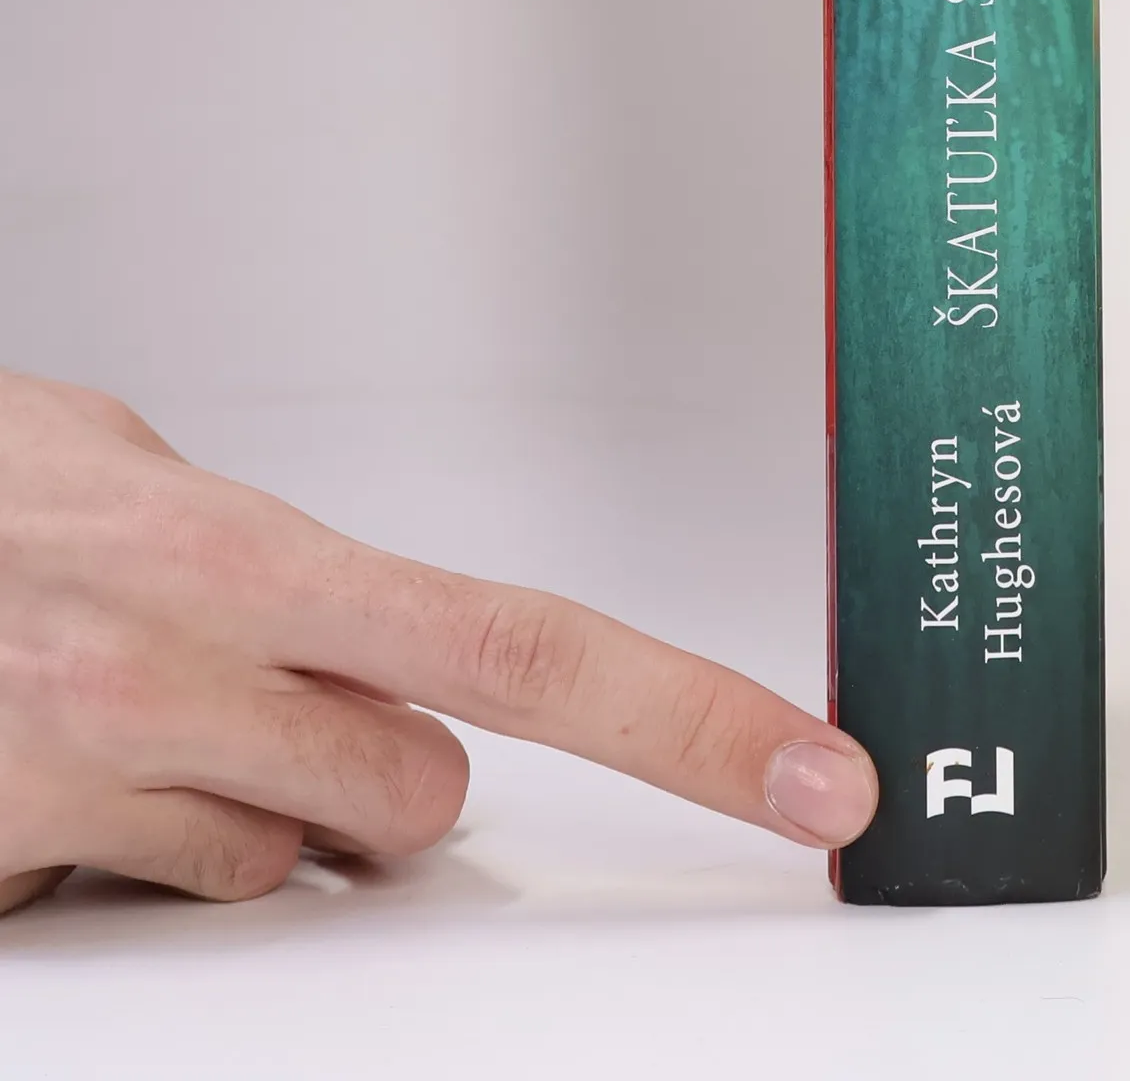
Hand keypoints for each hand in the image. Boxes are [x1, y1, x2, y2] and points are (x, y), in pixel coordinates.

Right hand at [0, 372, 875, 916]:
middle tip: (260, 687)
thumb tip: (356, 628)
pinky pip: (164, 898)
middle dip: (374, 763)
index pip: (526, 646)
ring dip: (241, 804)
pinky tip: (50, 762)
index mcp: (226, 551)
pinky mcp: (8, 874)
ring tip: (114, 705)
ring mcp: (79, 790)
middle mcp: (165, 678)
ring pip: (288, 861)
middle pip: (415, 792)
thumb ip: (247, 549)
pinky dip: (138, 849)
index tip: (814, 773)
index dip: (694, 717)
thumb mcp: (99, 467)